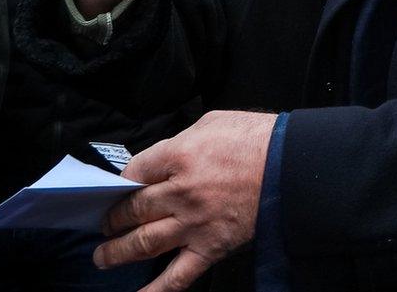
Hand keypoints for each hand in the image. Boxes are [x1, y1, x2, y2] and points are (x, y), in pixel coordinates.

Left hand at [95, 111, 276, 291]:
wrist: (293, 165)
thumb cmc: (257, 139)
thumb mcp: (213, 122)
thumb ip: (181, 141)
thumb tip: (162, 157)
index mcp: (179, 156)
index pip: (133, 172)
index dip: (120, 181)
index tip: (117, 187)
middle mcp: (180, 192)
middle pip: (132, 209)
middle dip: (112, 218)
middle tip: (103, 223)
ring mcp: (194, 224)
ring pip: (143, 243)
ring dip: (117, 251)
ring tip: (103, 255)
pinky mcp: (211, 247)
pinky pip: (177, 276)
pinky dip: (155, 290)